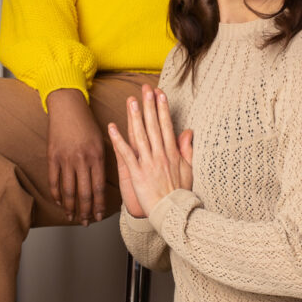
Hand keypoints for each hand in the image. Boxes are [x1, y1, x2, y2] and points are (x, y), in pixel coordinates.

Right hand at [46, 88, 105, 225]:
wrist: (67, 107)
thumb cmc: (86, 123)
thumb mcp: (101, 141)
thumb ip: (101, 162)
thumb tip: (101, 184)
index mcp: (97, 156)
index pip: (99, 188)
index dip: (98, 205)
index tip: (98, 217)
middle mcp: (82, 160)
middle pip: (84, 193)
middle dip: (85, 211)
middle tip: (85, 222)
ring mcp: (66, 159)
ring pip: (68, 190)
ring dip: (71, 207)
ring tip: (72, 217)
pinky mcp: (52, 156)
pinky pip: (54, 180)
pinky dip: (56, 194)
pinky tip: (60, 202)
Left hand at [108, 84, 192, 217]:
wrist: (173, 212)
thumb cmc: (180, 193)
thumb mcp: (189, 169)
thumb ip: (187, 149)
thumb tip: (188, 131)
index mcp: (172, 153)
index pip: (166, 126)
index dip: (162, 108)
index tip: (159, 94)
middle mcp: (160, 155)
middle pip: (153, 126)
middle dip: (149, 105)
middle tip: (145, 88)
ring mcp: (148, 163)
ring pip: (140, 135)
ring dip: (135, 117)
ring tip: (131, 101)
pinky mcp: (137, 173)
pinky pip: (126, 154)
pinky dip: (118, 140)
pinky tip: (112, 127)